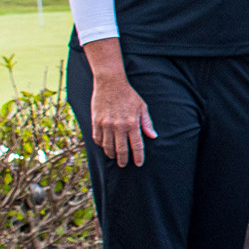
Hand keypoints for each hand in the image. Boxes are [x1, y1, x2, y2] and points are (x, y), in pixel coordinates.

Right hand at [84, 41, 155, 166]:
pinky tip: (105, 146)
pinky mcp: (96, 121)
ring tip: (114, 157)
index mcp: (132, 123)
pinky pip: (97, 138)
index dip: (138, 156)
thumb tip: (153, 136)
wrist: (111, 83)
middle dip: (123, 160)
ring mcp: (106, 124)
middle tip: (124, 164)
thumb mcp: (142, 107)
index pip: (137, 145)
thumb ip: (147, 123)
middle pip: (121, 149)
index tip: (138, 163)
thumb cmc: (129, 95)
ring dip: (111, 154)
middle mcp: (119, 126)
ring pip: (108, 146)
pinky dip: (101, 145)